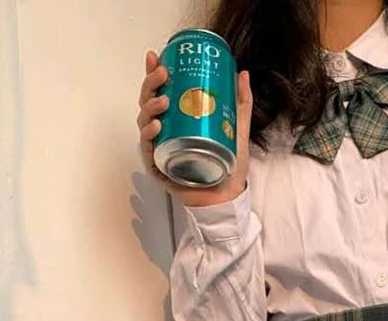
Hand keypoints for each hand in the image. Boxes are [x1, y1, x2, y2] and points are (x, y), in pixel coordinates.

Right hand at [137, 50, 252, 207]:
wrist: (228, 195)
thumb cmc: (228, 164)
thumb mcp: (237, 129)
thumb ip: (241, 103)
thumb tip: (242, 74)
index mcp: (177, 119)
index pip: (161, 91)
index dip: (154, 73)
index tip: (156, 57)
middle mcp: (165, 131)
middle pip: (148, 102)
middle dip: (151, 85)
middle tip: (163, 75)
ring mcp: (160, 148)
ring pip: (145, 122)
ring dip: (150, 107)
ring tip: (163, 101)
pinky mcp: (159, 167)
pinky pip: (148, 149)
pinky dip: (149, 136)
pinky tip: (156, 126)